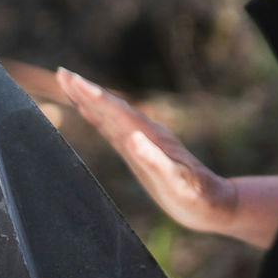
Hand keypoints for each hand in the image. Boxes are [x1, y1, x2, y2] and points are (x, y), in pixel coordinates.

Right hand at [53, 67, 238, 234]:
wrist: (215, 204)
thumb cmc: (198, 197)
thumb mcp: (178, 183)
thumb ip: (156, 161)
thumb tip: (133, 138)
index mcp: (150, 137)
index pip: (116, 111)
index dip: (93, 96)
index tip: (72, 80)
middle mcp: (145, 133)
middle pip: (111, 106)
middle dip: (86, 91)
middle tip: (62, 73)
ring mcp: (143, 141)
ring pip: (111, 114)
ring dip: (90, 100)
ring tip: (70, 85)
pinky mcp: (141, 151)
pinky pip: (114, 128)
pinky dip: (99, 117)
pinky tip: (90, 112)